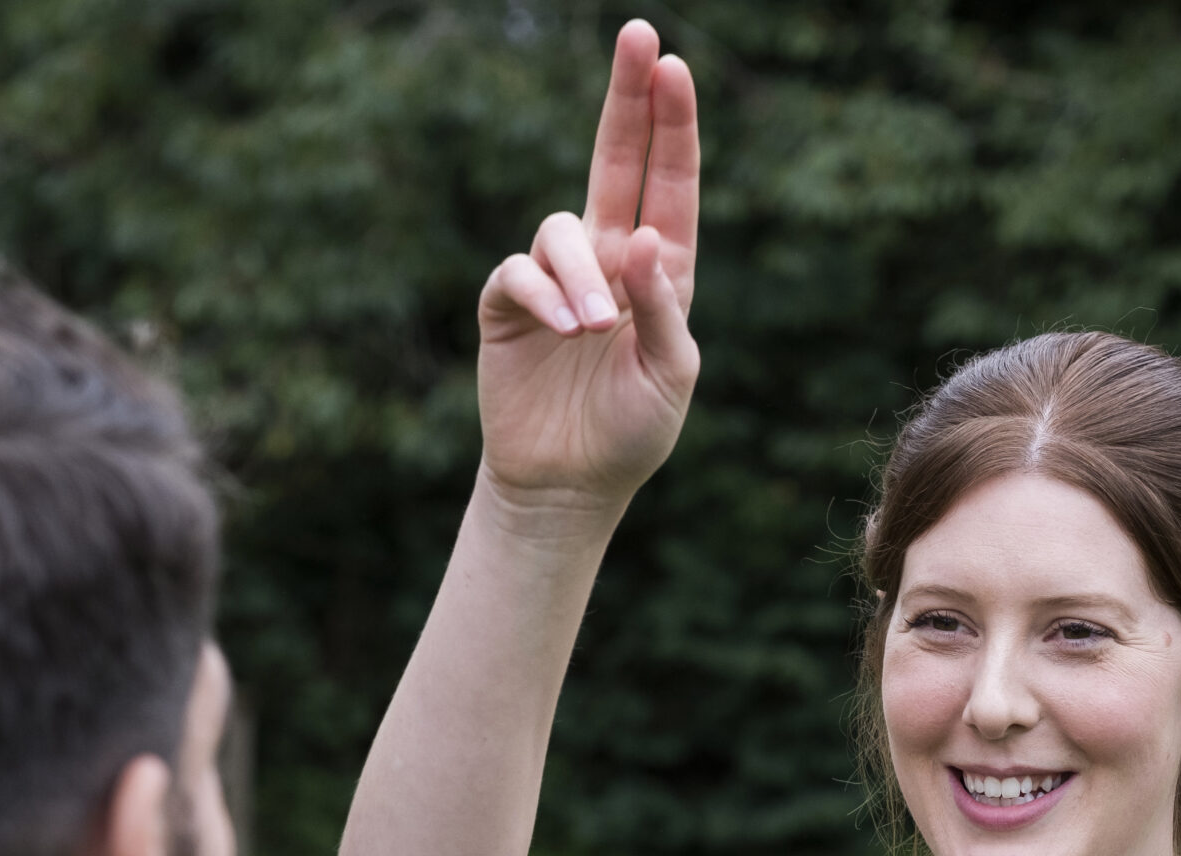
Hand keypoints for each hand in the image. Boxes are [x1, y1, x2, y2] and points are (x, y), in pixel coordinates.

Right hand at [478, 20, 699, 508]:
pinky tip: (566, 329)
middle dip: (628, 98)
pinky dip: (543, 294)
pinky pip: (519, 272)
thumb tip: (643, 235)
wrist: (568, 485)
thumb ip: (661, 306)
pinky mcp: (508, 305)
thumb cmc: (631, 432)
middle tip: (640, 35)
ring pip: (562, 229)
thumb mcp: (669, 374)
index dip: (672, 124)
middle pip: (616, 160)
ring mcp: (557, 279)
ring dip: (582, 272)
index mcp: (661, 271)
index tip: (672, 65)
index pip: (670, 182)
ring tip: (596, 329)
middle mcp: (609, 260)